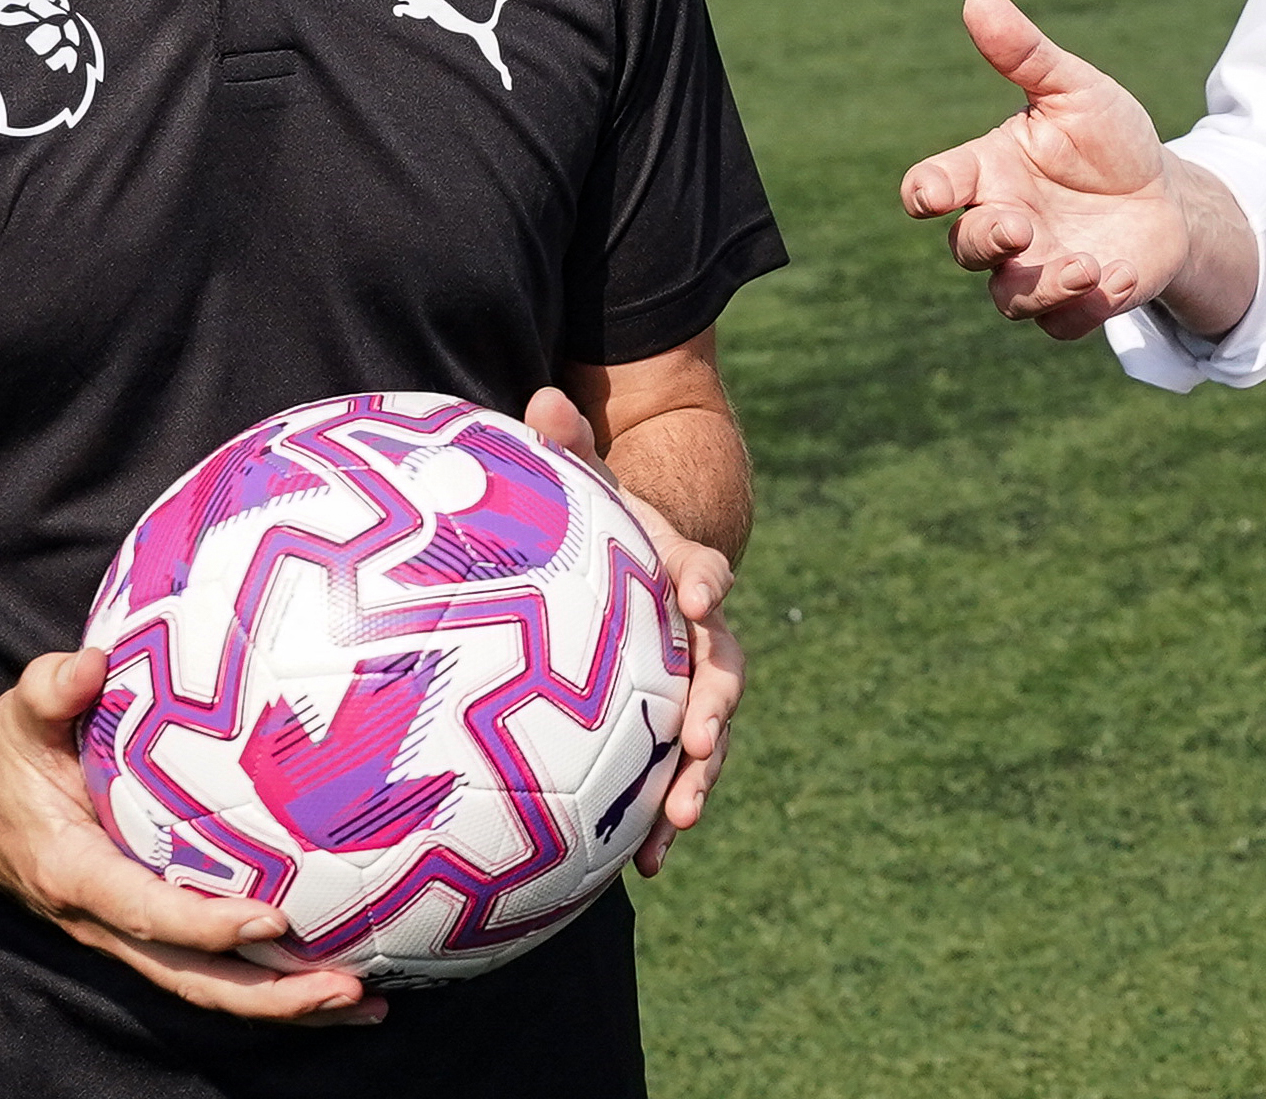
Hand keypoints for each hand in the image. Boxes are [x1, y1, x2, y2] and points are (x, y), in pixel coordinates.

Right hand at [0, 647, 385, 1024]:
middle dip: (271, 996)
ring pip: (207, 985)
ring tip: (366, 1003)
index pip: (147, 911)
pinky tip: (334, 971)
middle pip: (192, 978)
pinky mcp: (146, 927)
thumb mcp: (18, 713)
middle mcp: (102, 919)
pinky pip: (209, 965)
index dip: (208, 923)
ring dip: (283, 1002)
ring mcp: (125, 932)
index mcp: (74, 873)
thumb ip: (52, 688)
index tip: (275, 919)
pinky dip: (269, 979)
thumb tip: (91, 664)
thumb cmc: (4, 755)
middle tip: (351, 990)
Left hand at [524, 388, 739, 875]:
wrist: (629, 578)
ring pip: (707, 733)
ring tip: (680, 819)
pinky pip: (671, 778)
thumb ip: (569, 452)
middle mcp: (696, 636)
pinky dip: (660, 818)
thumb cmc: (595, 531)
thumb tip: (543, 399)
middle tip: (702, 736)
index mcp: (678, 574)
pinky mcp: (665, 736)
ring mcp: (687, 689)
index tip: (700, 595)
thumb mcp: (582, 491)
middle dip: (717, 705)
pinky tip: (642, 867)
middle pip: (722, 667)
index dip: (705, 580)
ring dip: (700, 776)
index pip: (702, 570)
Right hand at [898, 0, 1191, 341]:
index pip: (935, 185)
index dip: (925, 191)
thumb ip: (1025, 53)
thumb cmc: (1106, 138)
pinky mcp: (1076, 303)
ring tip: (1085, 266)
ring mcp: (1036, 269)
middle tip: (1019, 227)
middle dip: (986, 241)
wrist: (1164, 192)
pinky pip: (1064, 324)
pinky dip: (1086, 311)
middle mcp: (1003, 224)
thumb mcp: (1075, 89)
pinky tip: (1120, 279)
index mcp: (988, 171)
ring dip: (1040, 287)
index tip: (929, 194)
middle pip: (966, 248)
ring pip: (1009, 299)